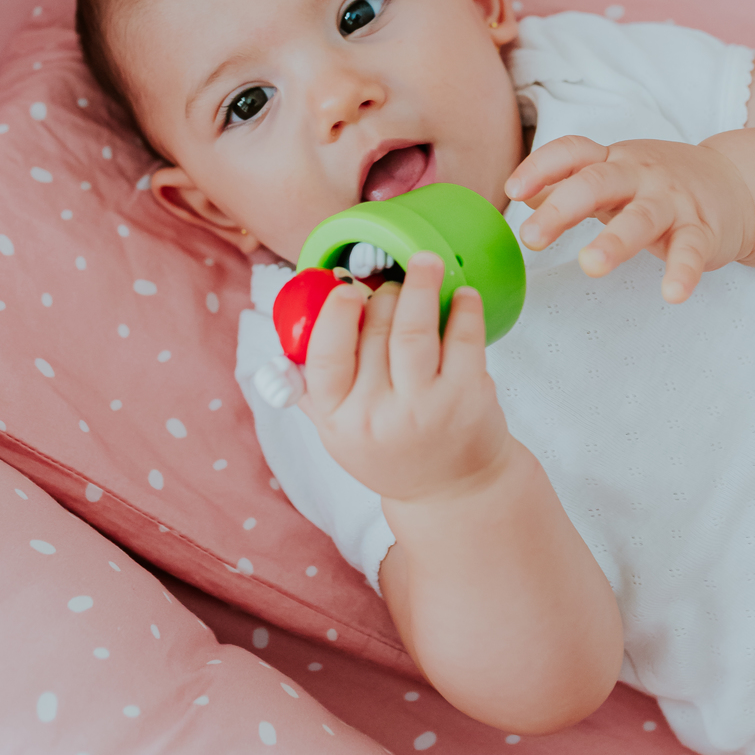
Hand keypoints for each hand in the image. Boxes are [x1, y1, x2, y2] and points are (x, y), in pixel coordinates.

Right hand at [296, 252, 510, 504]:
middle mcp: (379, 415)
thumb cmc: (391, 452)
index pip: (325, 358)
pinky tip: (461, 296)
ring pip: (415, 329)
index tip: (345, 289)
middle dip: (383, 296)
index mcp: (338, 418)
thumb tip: (287, 333)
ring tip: (426, 262)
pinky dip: (463, 309)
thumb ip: (310, 386)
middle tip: (391, 284)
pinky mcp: (467, 397)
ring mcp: (425, 407)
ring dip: (420, 285)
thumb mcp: (339, 431)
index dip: (334, 316)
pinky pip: (463, 339)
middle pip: (375, 333)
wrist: (451, 492)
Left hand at [504, 134, 754, 302]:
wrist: (735, 184)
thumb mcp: (613, 175)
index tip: (512, 190)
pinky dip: (683, 272)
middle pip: (597, 183)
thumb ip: (569, 185)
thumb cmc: (658, 184)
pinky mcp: (703, 230)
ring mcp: (672, 201)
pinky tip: (672, 294)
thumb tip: (523, 196)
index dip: (541, 167)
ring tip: (590, 265)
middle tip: (531, 239)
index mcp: (612, 161)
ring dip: (615, 241)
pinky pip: (692, 250)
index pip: (572, 152)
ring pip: (641, 218)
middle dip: (562, 209)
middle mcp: (640, 175)